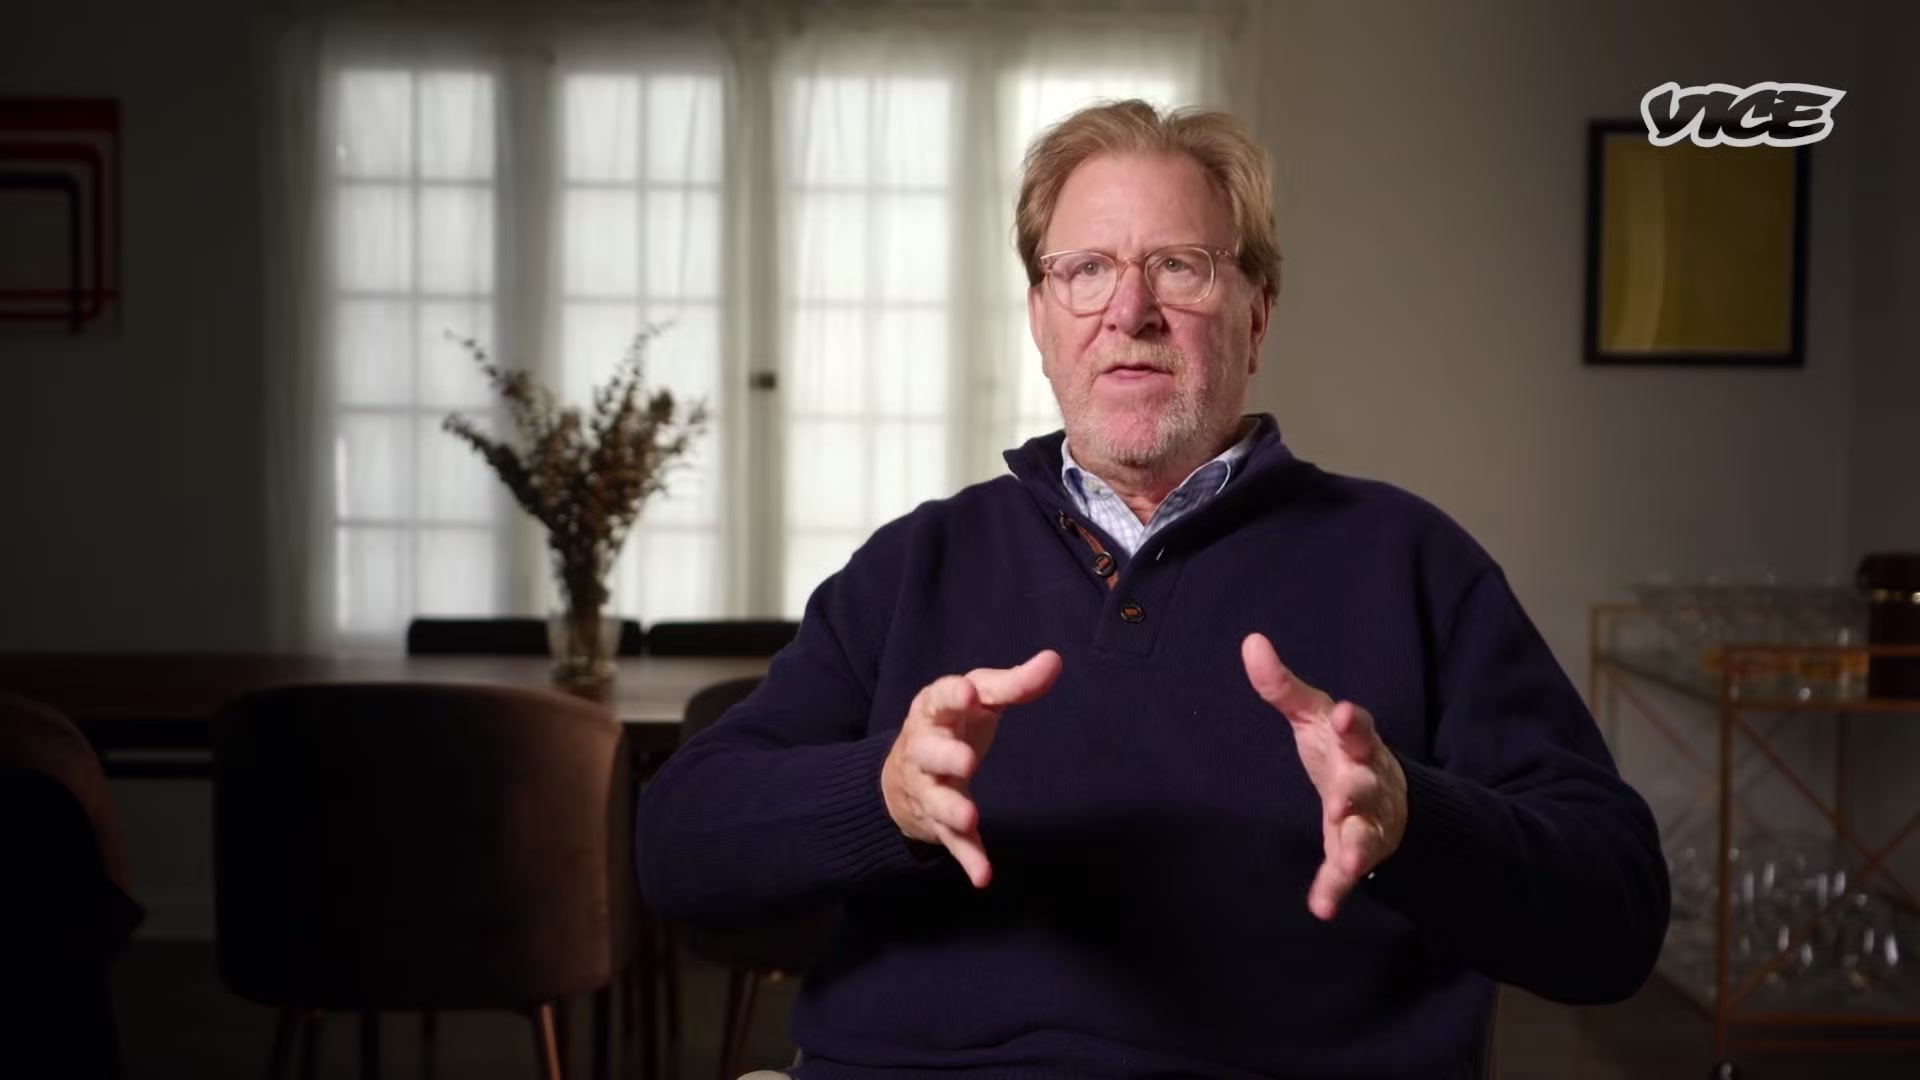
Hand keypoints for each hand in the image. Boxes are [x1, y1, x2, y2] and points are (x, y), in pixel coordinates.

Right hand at [881, 650, 1061, 887]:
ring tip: (971, 817)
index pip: (940, 699)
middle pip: (927, 753)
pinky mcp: (938, 823)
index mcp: (934, 711)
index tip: (971, 694)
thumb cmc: (951, 724)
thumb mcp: (978, 698)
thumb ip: (1013, 684)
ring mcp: (928, 789)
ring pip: (935, 801)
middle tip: (967, 762)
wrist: (901, 775)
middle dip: (944, 757)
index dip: (953, 696)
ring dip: (951, 810)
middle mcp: (924, 750)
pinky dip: (966, 858)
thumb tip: (1054, 660)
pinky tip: (983, 876)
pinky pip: (951, 842)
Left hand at [1242, 633, 1406, 920]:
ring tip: (1352, 863)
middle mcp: (1369, 783)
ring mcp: (1368, 821)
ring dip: (1358, 848)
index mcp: (1357, 744)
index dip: (1354, 724)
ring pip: (1367, 835)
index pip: (1360, 730)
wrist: (1389, 799)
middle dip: (1358, 791)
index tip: (1345, 714)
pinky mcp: (1356, 853)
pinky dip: (1335, 890)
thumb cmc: (1339, 750)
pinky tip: (1321, 908)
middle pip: (1367, 785)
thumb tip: (1250, 641)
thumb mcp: (1313, 717)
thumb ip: (1283, 686)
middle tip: (1341, 800)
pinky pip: (1346, 874)